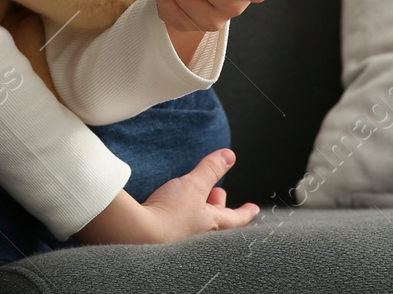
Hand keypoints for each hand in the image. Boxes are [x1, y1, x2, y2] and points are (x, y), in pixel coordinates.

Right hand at [140, 148, 259, 239]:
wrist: (139, 234)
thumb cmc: (171, 213)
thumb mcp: (194, 185)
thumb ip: (210, 169)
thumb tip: (229, 155)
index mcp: (211, 224)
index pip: (235, 218)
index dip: (245, 211)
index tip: (254, 208)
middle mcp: (199, 234)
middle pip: (215, 220)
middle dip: (218, 206)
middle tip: (218, 194)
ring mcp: (181, 238)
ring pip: (196, 223)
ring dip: (198, 209)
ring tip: (195, 198)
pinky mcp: (163, 237)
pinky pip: (179, 224)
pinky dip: (181, 214)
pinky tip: (173, 208)